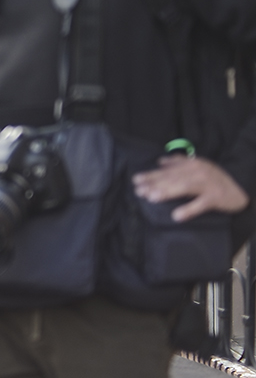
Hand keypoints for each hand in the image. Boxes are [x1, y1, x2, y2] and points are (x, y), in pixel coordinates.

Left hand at [133, 155, 249, 220]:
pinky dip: (188, 209)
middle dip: (154, 184)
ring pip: (183, 187)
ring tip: (151, 198)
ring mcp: (207, 184)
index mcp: (191, 165)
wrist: (242, 187)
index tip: (136, 181)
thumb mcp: (199, 166)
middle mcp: (198, 171)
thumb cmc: (216, 179)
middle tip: (139, 191)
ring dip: (167, 192)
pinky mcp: (215, 198)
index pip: (167, 170)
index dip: (151, 175)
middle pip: (172, 178)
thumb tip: (160, 161)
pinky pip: (200, 204)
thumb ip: (179, 163)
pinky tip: (176, 216)